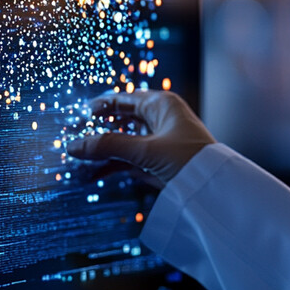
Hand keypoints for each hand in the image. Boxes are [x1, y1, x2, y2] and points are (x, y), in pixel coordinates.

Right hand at [66, 90, 214, 184]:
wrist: (216, 190)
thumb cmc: (189, 160)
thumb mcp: (145, 151)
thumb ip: (109, 146)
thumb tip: (74, 145)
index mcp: (161, 104)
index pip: (123, 99)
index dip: (100, 106)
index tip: (78, 116)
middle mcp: (160, 118)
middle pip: (121, 120)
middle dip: (98, 131)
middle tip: (74, 138)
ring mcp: (159, 141)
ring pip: (123, 141)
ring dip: (102, 151)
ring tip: (78, 159)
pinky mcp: (158, 162)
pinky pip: (129, 159)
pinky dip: (112, 165)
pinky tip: (92, 174)